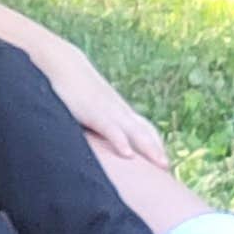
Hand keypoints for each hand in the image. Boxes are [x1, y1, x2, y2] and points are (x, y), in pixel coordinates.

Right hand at [45, 49, 173, 168]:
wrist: (63, 64)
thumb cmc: (75, 88)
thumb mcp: (90, 107)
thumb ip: (99, 121)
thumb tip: (101, 137)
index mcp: (119, 111)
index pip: (145, 129)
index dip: (155, 145)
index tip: (164, 165)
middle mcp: (119, 112)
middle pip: (146, 132)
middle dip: (159, 151)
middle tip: (170, 169)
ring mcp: (109, 111)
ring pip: (135, 132)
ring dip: (150, 148)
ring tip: (162, 163)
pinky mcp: (94, 112)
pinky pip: (110, 129)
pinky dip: (120, 141)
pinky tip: (127, 154)